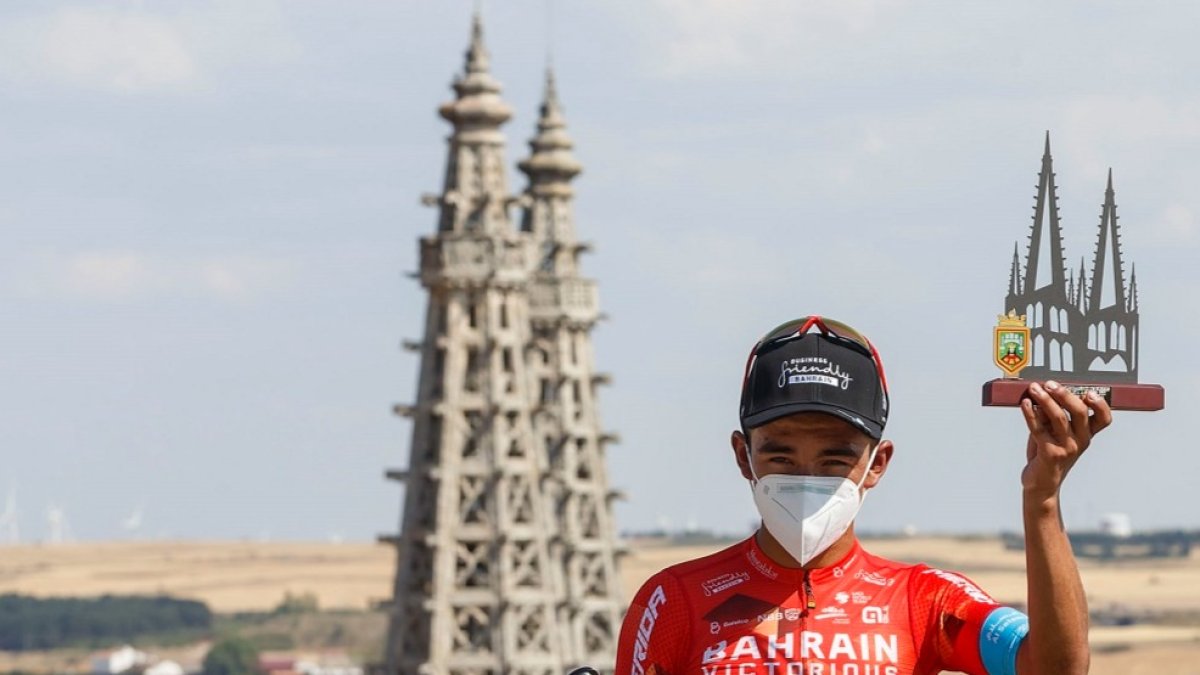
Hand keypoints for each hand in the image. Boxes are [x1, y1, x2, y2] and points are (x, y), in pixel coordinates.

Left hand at [1020, 380, 1112, 501]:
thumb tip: (1043, 393)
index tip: (1089, 392)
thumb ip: (1052, 415)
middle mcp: (1081, 441)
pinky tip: (1025, 403)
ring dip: (1045, 400)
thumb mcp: (1054, 432)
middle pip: (1080, 413)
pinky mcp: (1049, 453)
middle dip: (1065, 395)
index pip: (1104, 418)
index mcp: (1087, 434)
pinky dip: (1030, 414)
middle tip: (1050, 383)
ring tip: (1034, 388)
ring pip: (1058, 418)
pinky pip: (1038, 429)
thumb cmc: (1048, 453)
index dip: (1100, 405)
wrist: (1042, 483)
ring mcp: (1066, 448)